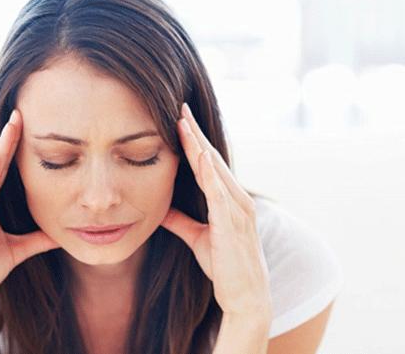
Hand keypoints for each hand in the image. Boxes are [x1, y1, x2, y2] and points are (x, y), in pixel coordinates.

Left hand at [160, 102, 271, 317]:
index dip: (194, 140)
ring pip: (215, 169)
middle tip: (180, 107)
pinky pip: (219, 193)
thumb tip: (158, 208)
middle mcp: (237, 199)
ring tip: (184, 122)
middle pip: (212, 158)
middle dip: (195, 133)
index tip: (179, 119)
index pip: (208, 163)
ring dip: (199, 145)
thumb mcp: (197, 237)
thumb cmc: (225, 267)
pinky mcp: (232, 224)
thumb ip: (181, 220)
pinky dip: (209, 173)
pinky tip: (198, 155)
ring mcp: (237, 210)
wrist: (246, 297)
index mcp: (229, 200)